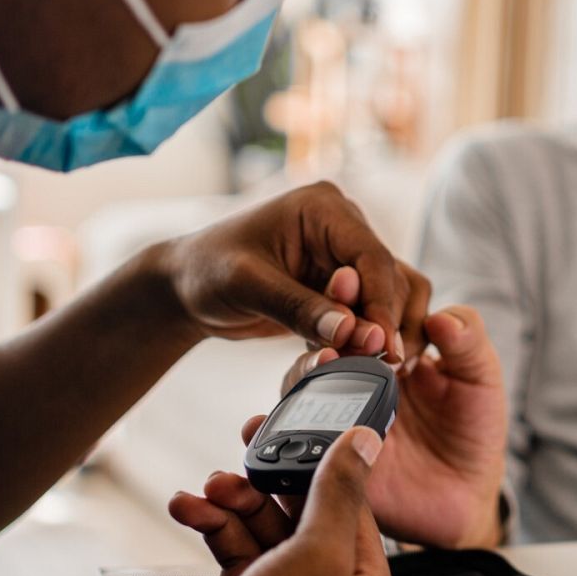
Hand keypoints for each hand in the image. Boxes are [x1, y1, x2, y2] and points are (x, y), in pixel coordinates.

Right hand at [158, 427, 395, 575]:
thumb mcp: (315, 557)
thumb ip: (339, 495)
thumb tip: (366, 443)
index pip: (352, 504)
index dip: (320, 466)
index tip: (291, 435)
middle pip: (301, 513)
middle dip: (265, 484)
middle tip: (237, 461)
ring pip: (262, 530)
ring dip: (231, 503)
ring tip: (207, 490)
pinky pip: (233, 552)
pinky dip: (212, 527)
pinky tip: (190, 510)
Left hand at [162, 181, 430, 361]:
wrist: (185, 286)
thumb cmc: (207, 271)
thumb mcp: (247, 286)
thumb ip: (298, 307)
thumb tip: (351, 332)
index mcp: (323, 208)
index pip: (372, 256)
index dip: (381, 303)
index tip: (382, 346)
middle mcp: (343, 226)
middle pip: (390, 278)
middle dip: (382, 323)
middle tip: (375, 365)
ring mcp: (344, 256)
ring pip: (391, 297)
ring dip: (382, 333)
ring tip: (368, 367)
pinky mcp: (340, 286)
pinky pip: (371, 313)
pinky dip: (365, 339)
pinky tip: (350, 362)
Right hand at [275, 303, 508, 548]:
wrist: (465, 498)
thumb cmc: (474, 431)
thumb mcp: (482, 379)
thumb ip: (469, 343)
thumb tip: (441, 317)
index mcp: (391, 347)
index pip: (365, 311)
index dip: (356, 293)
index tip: (350, 278)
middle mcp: (358, 374)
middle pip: (326, 341)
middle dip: (327, 328)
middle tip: (337, 324)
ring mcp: (339, 411)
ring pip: (304, 382)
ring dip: (305, 369)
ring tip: (320, 361)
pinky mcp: (326, 453)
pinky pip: (295, 436)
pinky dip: (278, 427)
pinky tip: (273, 419)